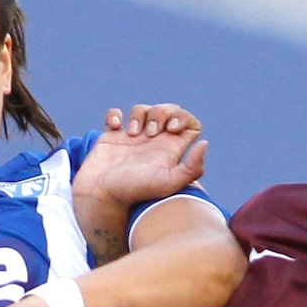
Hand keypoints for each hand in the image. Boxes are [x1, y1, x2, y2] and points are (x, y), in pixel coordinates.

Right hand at [74, 104, 209, 210]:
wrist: (101, 197)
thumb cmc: (134, 192)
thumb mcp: (168, 183)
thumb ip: (191, 168)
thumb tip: (205, 143)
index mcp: (170, 150)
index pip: (190, 125)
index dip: (184, 119)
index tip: (172, 129)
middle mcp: (154, 143)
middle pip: (168, 111)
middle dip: (160, 112)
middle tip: (150, 133)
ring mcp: (133, 138)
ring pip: (143, 109)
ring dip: (139, 115)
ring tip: (132, 134)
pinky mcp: (112, 137)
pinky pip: (116, 114)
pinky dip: (115, 116)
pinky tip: (115, 129)